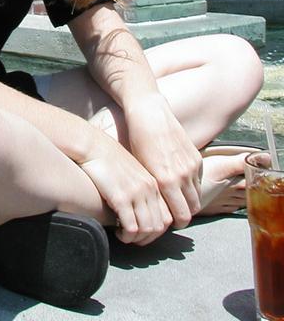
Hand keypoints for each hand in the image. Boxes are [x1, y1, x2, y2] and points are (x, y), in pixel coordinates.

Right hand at [79, 129, 172, 245]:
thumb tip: (138, 208)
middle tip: (133, 239)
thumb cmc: (107, 158)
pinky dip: (126, 236)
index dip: (156, 231)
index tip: (143, 233)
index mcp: (153, 183)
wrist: (92, 145)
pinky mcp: (121, 197)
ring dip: (136, 239)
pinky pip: (131, 227)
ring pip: (146, 230)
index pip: (167, 217)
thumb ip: (139, 187)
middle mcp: (149, 189)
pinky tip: (117, 232)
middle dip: (147, 238)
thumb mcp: (131, 170)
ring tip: (124, 236)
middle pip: (159, 226)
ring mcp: (136, 193)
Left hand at [124, 92, 201, 228]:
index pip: (181, 216)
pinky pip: (199, 180)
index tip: (169, 223)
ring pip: (198, 195)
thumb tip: (155, 209)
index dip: (176, 223)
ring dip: (189, 200)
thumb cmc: (137, 141)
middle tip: (174, 215)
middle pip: (192, 209)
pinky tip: (181, 182)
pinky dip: (192, 185)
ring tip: (177, 200)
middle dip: (184, 215)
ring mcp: (192, 165)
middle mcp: (182, 175)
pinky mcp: (196, 157)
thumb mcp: (140, 168)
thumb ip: (152, 190)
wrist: (149, 114)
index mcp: (166, 181)